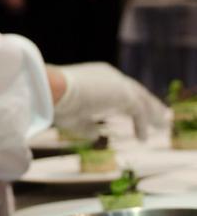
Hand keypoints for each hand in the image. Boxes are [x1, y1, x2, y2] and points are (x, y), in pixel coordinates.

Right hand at [52, 62, 169, 139]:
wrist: (53, 90)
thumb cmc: (57, 101)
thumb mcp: (73, 117)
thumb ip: (86, 125)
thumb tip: (97, 135)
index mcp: (95, 77)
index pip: (118, 88)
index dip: (128, 101)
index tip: (134, 113)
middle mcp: (109, 76)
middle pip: (135, 90)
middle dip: (148, 103)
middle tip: (158, 115)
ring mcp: (118, 83)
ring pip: (142, 99)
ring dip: (153, 113)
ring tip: (162, 125)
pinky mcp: (124, 95)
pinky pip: (139, 112)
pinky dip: (143, 124)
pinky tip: (143, 139)